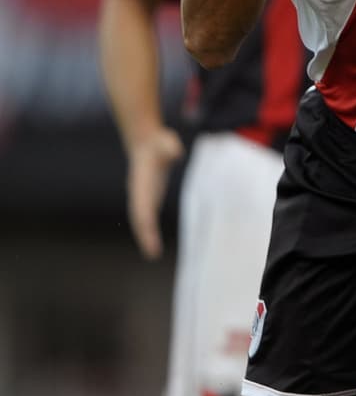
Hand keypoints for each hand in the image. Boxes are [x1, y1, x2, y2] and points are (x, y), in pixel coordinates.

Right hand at [126, 128, 184, 258]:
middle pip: (139, 217)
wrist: (146, 143)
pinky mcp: (149, 198)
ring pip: (141, 220)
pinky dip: (149, 230)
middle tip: (152, 253)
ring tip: (152, 254)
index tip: (149, 232)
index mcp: (142, 182)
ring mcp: (142, 196)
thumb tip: (177, 151)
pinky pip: (147, 217)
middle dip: (144, 234)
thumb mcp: (166, 141)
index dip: (145, 219)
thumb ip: (170, 147)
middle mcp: (139, 192)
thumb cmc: (158, 143)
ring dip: (145, 236)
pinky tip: (153, 244)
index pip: (142, 204)